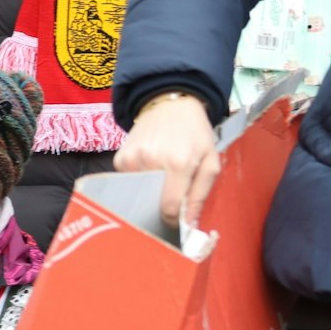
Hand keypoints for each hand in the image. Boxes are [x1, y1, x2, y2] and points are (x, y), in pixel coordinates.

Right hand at [114, 93, 220, 225]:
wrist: (172, 104)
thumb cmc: (196, 133)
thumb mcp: (211, 161)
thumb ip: (200, 195)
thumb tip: (189, 225)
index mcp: (179, 163)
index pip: (169, 208)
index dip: (174, 218)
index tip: (178, 216)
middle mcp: (151, 161)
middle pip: (152, 202)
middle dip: (162, 203)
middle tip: (172, 191)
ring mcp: (132, 159)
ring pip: (139, 192)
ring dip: (150, 190)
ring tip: (162, 172)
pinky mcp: (120, 157)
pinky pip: (128, 181)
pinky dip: (139, 179)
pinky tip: (150, 164)